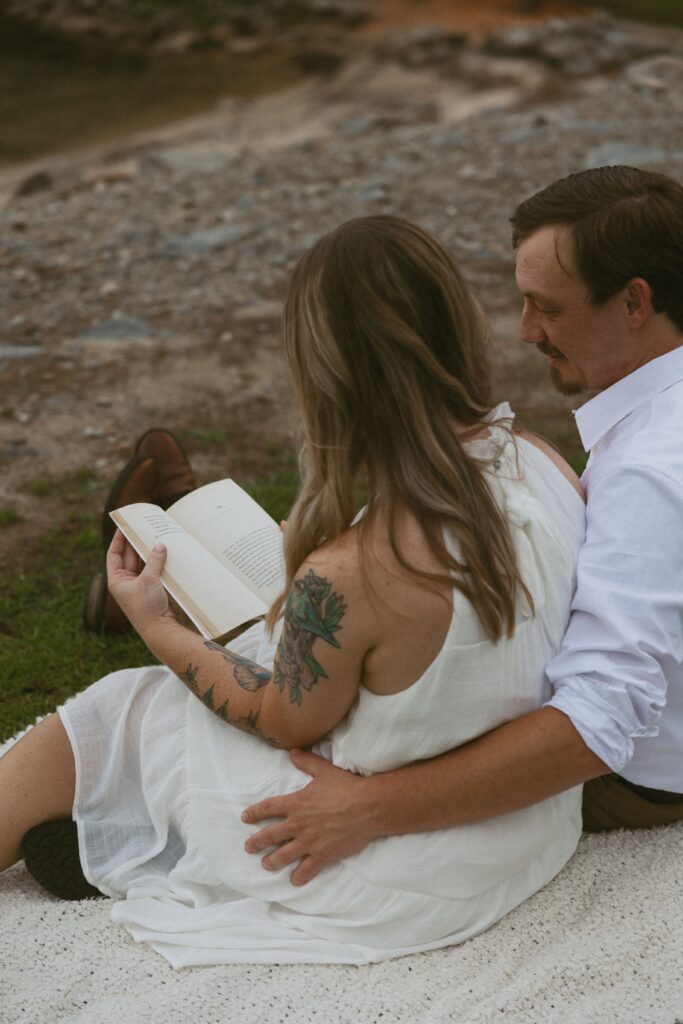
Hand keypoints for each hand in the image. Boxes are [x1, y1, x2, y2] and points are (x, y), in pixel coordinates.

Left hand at [106, 530, 173, 635]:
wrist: (160, 629)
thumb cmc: (147, 607)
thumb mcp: (149, 580)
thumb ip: (154, 561)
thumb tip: (159, 545)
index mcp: (116, 580)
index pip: (114, 554)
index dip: (118, 540)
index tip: (123, 526)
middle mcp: (126, 582)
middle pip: (128, 557)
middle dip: (135, 543)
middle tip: (142, 527)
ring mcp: (139, 586)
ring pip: (142, 563)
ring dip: (148, 552)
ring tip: (155, 536)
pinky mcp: (152, 590)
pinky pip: (153, 571)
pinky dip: (157, 562)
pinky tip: (164, 552)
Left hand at [241, 749, 377, 884]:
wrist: (368, 807)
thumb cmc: (347, 787)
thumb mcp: (324, 770)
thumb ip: (306, 761)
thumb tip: (292, 751)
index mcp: (296, 803)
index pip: (268, 808)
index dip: (254, 813)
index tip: (245, 818)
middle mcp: (298, 824)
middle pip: (270, 835)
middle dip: (256, 842)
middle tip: (248, 847)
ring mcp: (310, 842)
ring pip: (283, 856)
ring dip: (271, 862)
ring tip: (266, 865)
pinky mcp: (323, 855)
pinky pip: (306, 870)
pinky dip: (299, 877)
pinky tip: (294, 881)